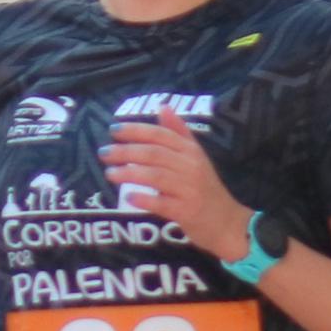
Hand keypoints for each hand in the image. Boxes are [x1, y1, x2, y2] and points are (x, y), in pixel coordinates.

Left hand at [98, 111, 250, 260]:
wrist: (227, 223)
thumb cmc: (206, 189)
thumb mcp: (196, 157)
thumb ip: (179, 132)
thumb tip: (162, 107)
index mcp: (191, 151)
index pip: (161, 135)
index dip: (136, 130)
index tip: (113, 130)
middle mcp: (191, 166)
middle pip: (154, 154)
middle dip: (126, 151)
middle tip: (104, 153)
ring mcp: (189, 189)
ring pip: (156, 176)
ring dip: (130, 173)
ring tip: (109, 173)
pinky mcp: (187, 211)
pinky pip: (162, 203)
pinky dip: (145, 199)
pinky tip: (129, 197)